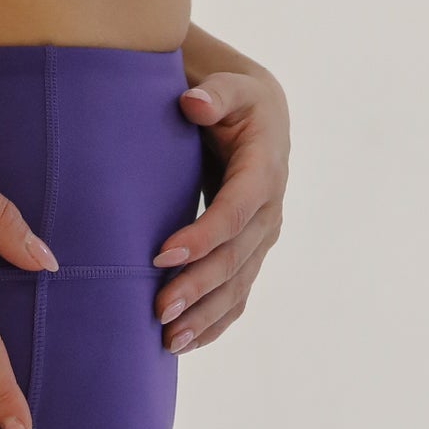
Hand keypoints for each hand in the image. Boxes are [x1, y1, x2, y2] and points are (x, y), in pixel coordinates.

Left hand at [150, 68, 290, 353]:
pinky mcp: (251, 250)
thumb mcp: (228, 86)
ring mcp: (263, 235)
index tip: (162, 254)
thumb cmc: (233, 96)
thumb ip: (213, 93)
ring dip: (206, 315)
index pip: (236, 211)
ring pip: (238, 284)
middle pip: (235, 258)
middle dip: (198, 287)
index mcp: (265, 169)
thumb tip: (193, 103)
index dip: (203, 236)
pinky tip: (188, 342)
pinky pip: (238, 293)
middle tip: (158, 310)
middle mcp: (270, 209)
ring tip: (169, 340)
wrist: (256, 113)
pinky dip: (216, 320)